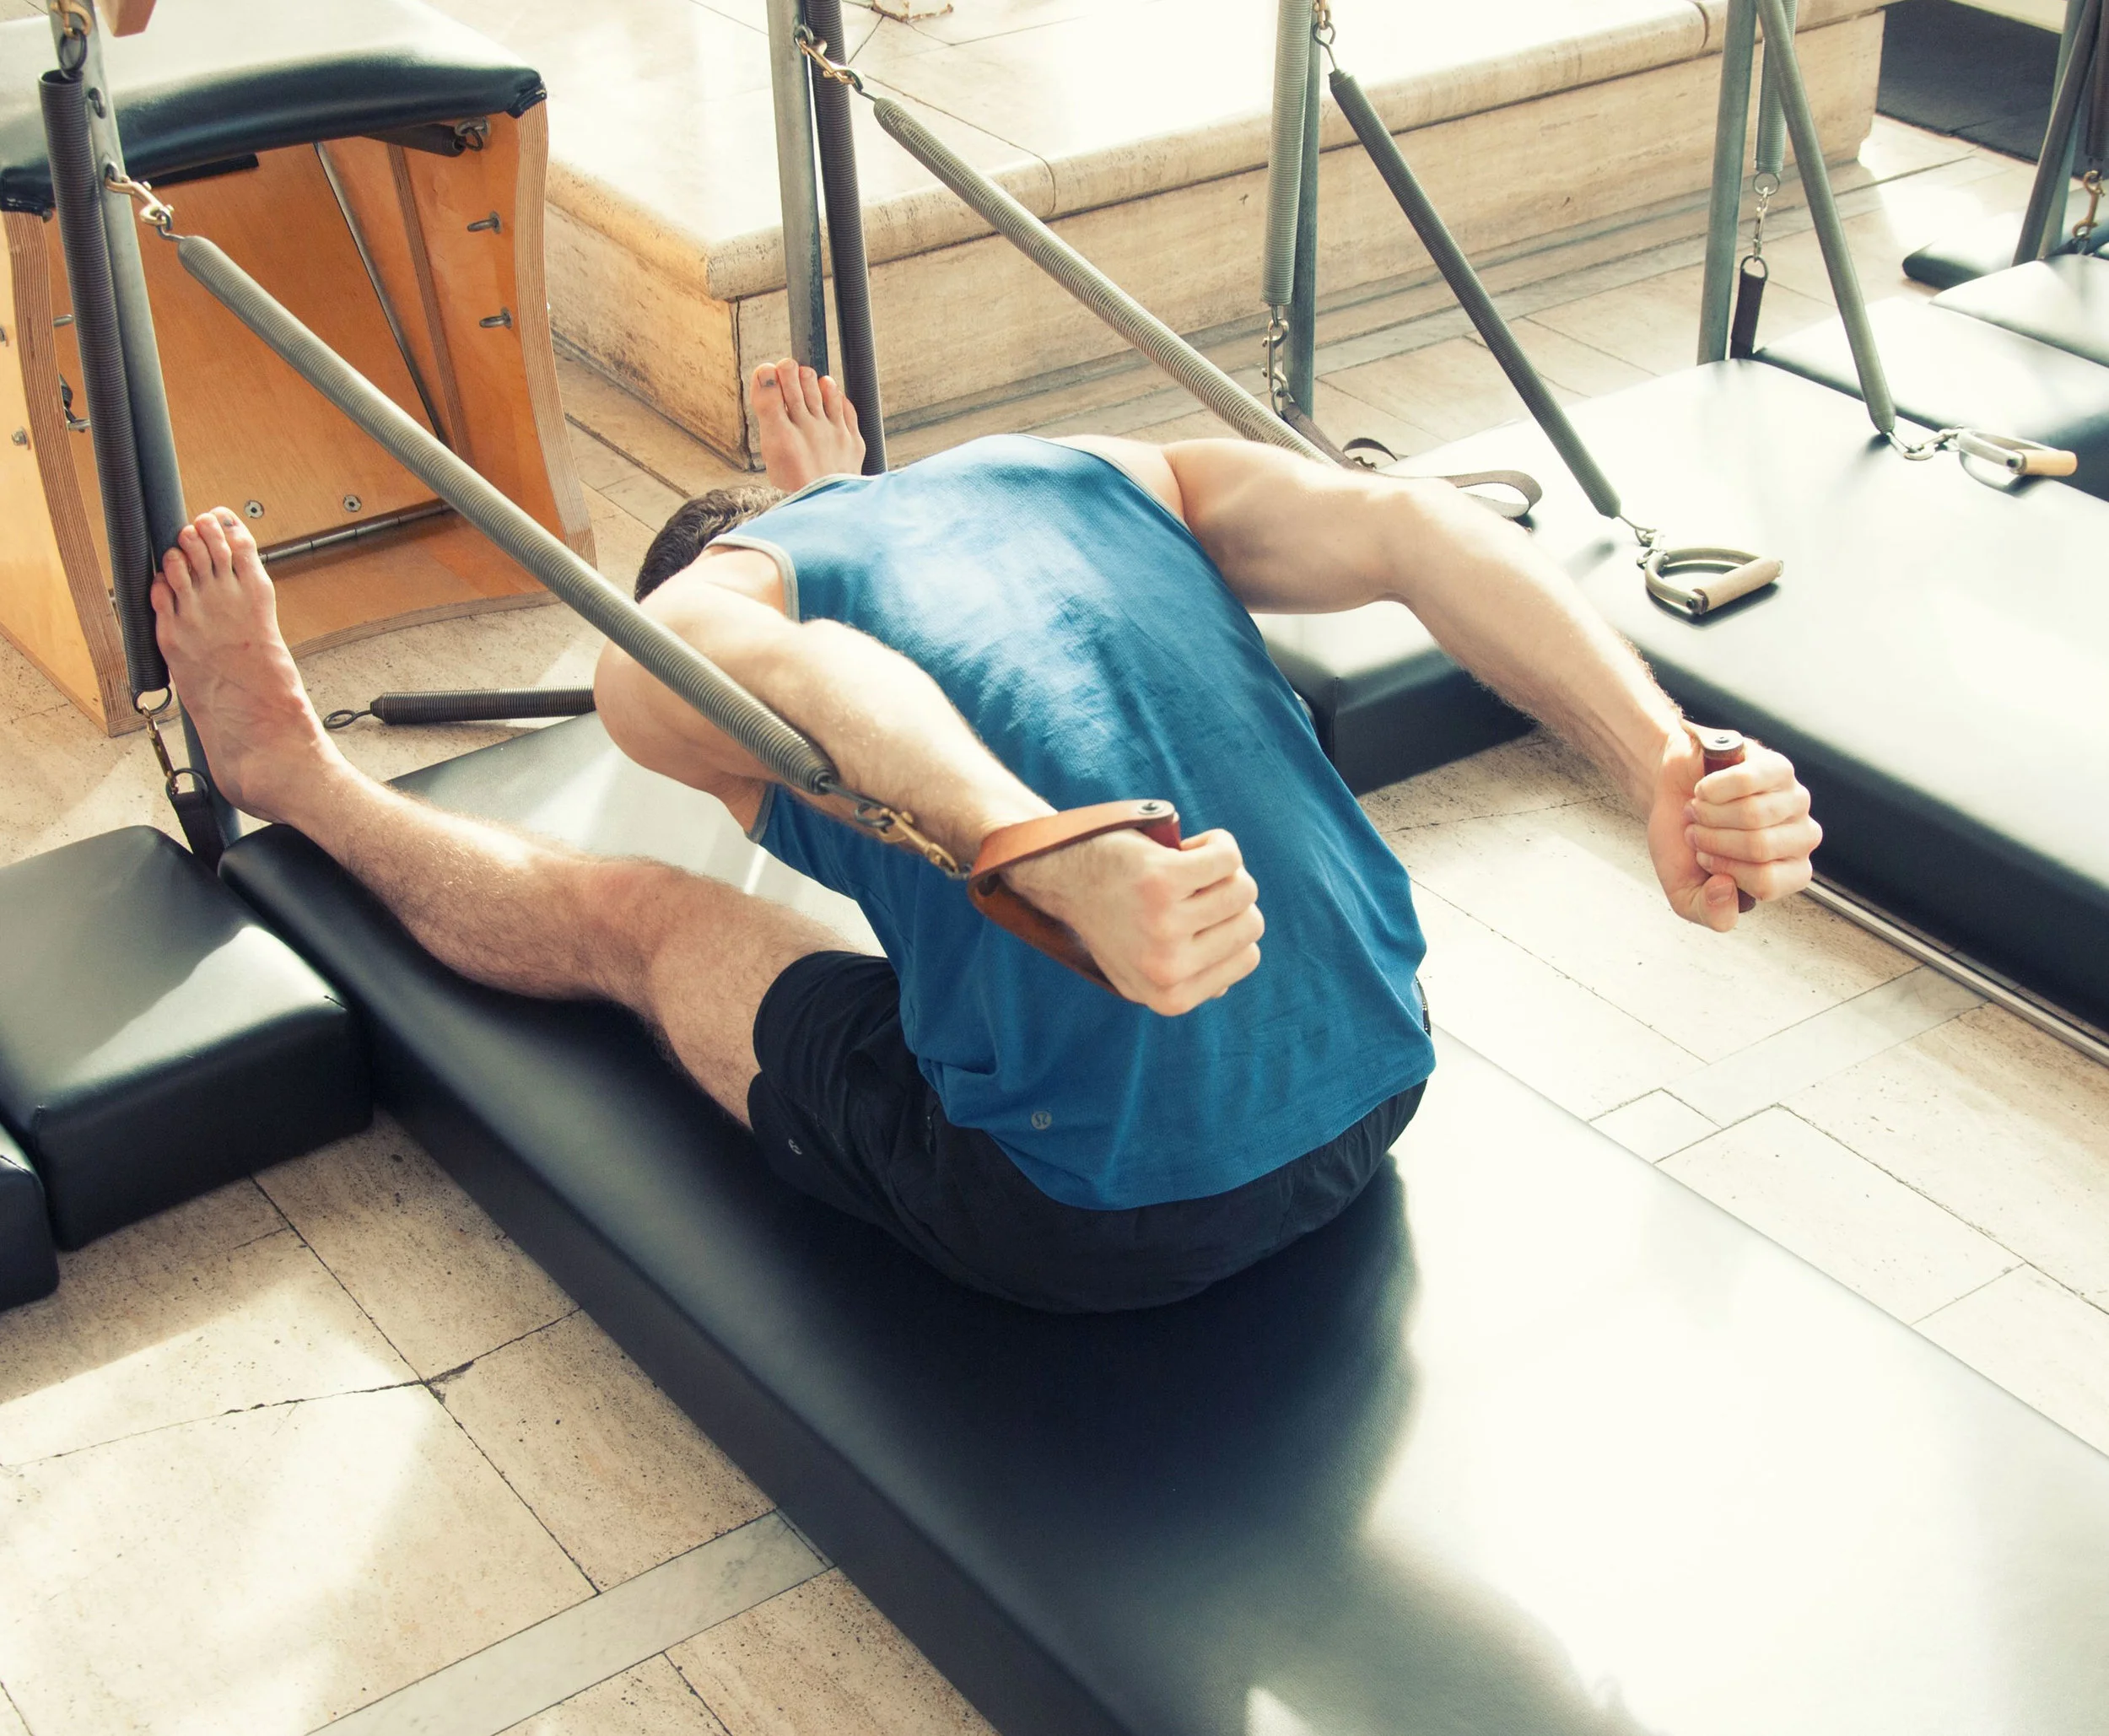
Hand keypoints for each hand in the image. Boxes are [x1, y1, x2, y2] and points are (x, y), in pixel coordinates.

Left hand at [1005, 827, 1263, 1013]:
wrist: (1063, 876)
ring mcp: (1164, 926)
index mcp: (1170, 998)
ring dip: (1224, 869)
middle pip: (1250, 923)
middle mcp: (1167, 969)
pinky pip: (1228, 857)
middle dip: (1230, 897)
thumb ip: (1187, 981)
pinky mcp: (1162, 882)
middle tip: (1193, 887)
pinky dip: (1217, 843)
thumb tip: (1227, 983)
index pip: (1246, 958)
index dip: (1228, 927)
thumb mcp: (1145, 969)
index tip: (1197, 914)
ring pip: (1243, 888)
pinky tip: (1189, 845)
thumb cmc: (1114, 918)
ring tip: (1188, 867)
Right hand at [1646, 730, 1819, 930]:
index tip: (1705, 859)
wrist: (1671, 793)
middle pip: (1760, 846)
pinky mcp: (1777, 767)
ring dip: (1708, 813)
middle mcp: (1800, 838)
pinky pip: (1746, 781)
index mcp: (1787, 874)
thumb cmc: (1684, 840)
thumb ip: (1710, 914)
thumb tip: (1726, 888)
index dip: (1723, 869)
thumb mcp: (1685, 893)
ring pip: (1753, 813)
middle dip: (1711, 840)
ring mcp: (1794, 800)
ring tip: (1699, 811)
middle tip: (1696, 832)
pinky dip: (1711, 789)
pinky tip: (1704, 790)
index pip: (1767, 882)